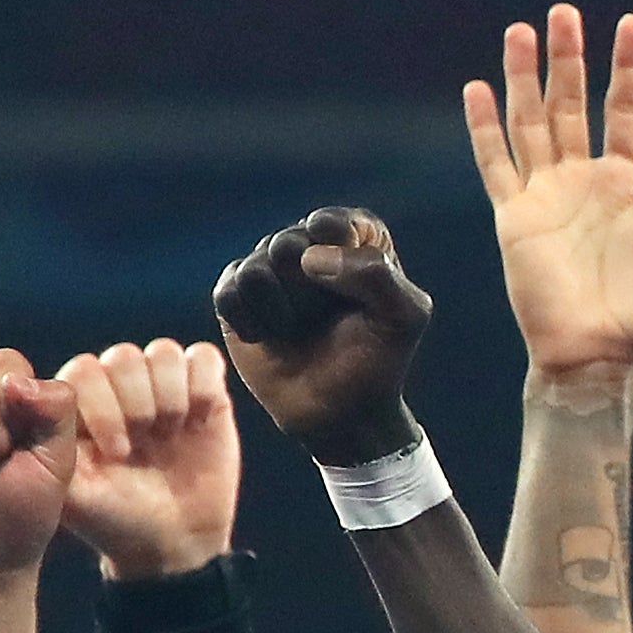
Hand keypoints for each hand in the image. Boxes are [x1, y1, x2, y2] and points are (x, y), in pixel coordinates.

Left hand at [50, 338, 240, 581]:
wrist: (169, 543)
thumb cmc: (111, 519)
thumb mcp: (67, 490)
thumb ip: (42, 438)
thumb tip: (18, 383)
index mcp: (79, 406)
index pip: (85, 370)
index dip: (103, 406)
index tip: (116, 453)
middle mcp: (118, 390)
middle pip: (125, 357)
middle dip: (139, 405)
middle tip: (146, 444)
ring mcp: (162, 389)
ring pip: (164, 352)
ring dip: (171, 396)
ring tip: (173, 433)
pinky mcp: (206, 394)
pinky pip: (204, 358)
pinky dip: (203, 386)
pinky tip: (199, 421)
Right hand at [211, 207, 433, 465]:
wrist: (340, 409)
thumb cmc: (378, 359)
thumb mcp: (404, 317)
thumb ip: (377, 275)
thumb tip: (312, 257)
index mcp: (357, 240)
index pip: (335, 222)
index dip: (334, 253)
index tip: (345, 285)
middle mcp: (310, 246)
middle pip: (287, 243)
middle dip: (305, 290)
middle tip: (320, 318)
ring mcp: (270, 269)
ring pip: (254, 269)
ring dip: (278, 309)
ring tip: (294, 330)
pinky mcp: (237, 295)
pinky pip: (228, 292)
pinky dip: (249, 322)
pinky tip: (267, 338)